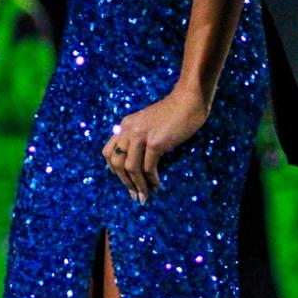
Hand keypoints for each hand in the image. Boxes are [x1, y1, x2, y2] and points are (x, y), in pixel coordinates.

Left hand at [102, 86, 209, 200]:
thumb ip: (138, 138)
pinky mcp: (155, 142)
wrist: (189, 101)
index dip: (114, 170)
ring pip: (131, 168)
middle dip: (124, 182)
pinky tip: (157, 186)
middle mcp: (128, 129)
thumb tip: (136, 165)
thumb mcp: (147, 123)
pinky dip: (151, 180)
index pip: (108, 152)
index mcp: (125, 125)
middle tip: (134, 195)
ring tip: (145, 196)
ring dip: (138, 185)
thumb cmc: (173, 114)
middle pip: (117, 162)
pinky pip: (148, 168)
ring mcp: (141, 135)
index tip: (124, 181)